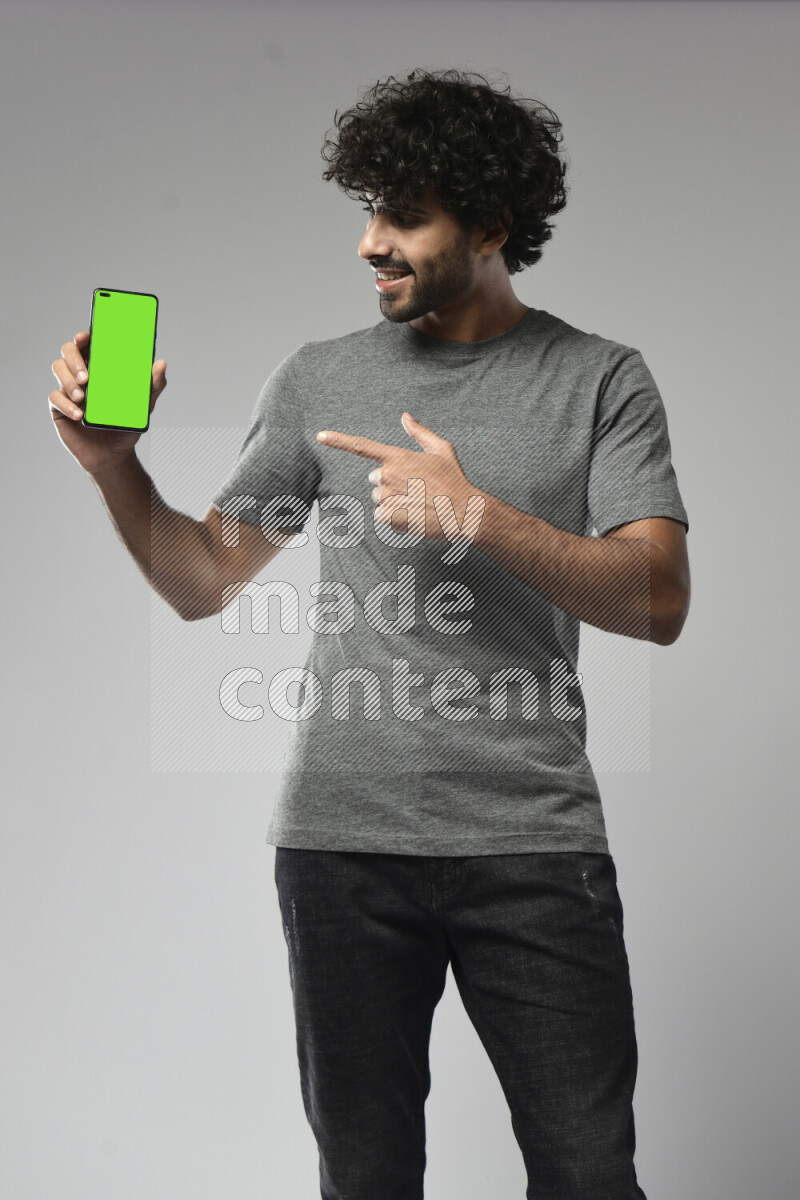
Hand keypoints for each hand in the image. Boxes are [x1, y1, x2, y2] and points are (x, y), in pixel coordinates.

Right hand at [49, 330, 167, 475]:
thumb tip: (162, 363)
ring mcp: (68, 388)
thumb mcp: (144, 405)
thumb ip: (153, 385)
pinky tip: (78, 414)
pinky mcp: (58, 406)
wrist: (113, 454)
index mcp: (99, 367)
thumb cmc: (126, 424)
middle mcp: (81, 373)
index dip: (83, 337)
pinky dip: (66, 403)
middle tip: (87, 376)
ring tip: (83, 397)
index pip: (87, 344)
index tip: (85, 338)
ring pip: (58, 368)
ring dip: (69, 380)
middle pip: (67, 351)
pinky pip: (54, 397)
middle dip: (74, 359)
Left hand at [316, 412, 484, 540]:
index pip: (362, 446)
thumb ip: (420, 433)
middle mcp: (388, 475)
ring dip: (393, 502)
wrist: (464, 511)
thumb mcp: (442, 449)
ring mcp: (388, 496)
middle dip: (389, 485)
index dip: (338, 440)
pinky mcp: (389, 516)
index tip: (320, 436)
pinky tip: (413, 515)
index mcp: (398, 457)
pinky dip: (395, 519)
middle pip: (375, 480)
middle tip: (415, 489)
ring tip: (417, 502)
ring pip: (379, 500)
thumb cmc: (454, 480)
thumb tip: (405, 417)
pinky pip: (382, 517)